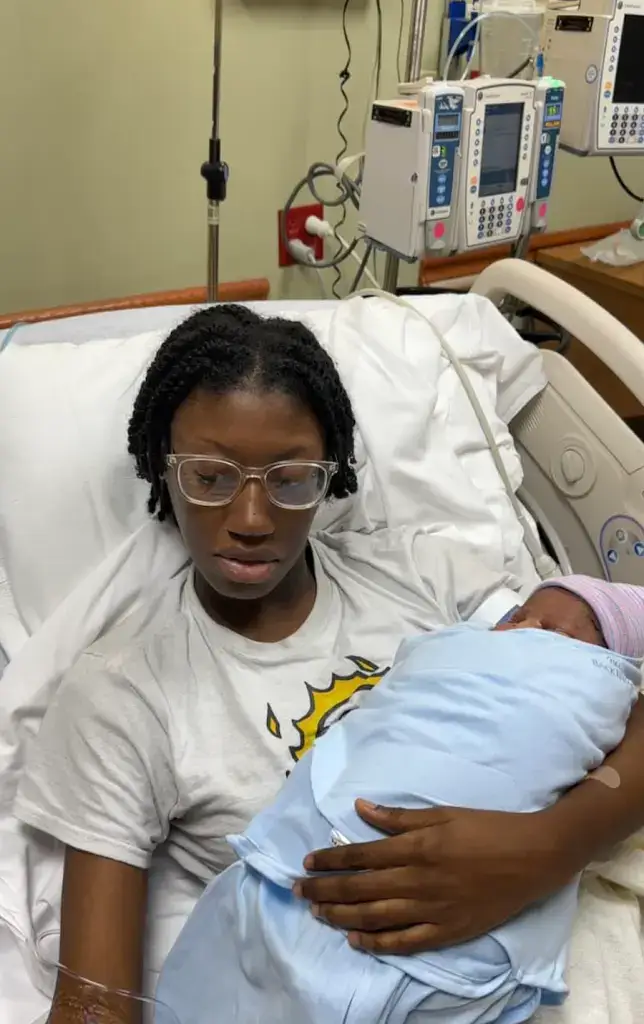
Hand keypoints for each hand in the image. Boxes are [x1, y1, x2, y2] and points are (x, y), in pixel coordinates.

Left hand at [294, 800, 576, 954]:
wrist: (532, 857)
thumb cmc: (486, 828)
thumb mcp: (442, 813)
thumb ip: (399, 817)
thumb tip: (361, 809)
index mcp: (416, 847)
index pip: (361, 856)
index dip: (330, 859)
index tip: (307, 861)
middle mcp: (418, 880)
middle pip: (360, 888)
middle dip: (325, 889)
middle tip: (299, 890)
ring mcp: (432, 909)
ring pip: (375, 917)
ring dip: (341, 915)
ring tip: (317, 913)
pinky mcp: (448, 931)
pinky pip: (405, 941)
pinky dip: (377, 942)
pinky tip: (355, 939)